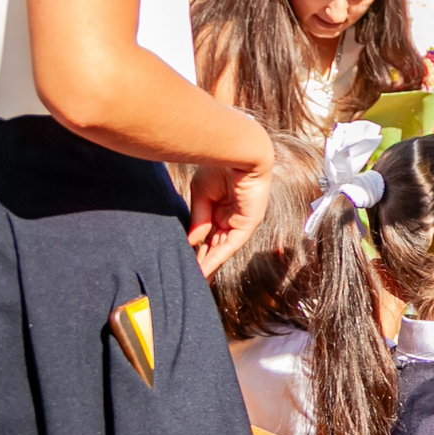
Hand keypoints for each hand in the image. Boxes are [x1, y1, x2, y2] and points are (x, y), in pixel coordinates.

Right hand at [187, 137, 271, 275]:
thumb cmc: (219, 166)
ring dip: (210, 266)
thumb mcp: (201, 194)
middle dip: (204, 263)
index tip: (185, 263)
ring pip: (223, 249)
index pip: (208, 235)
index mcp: (220, 208)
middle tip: (192, 280)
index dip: (197, 250)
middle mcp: (231, 217)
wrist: (237, 152)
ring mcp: (240, 221)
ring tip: (197, 282)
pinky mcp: (248, 222)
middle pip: (216, 246)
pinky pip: (231, 244)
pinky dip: (217, 257)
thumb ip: (198, 219)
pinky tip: (205, 270)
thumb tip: (192, 241)